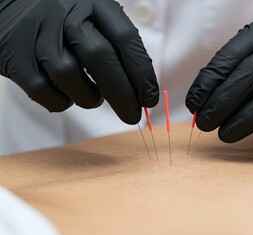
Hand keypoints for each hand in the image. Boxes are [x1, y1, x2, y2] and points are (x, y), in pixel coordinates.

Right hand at [0, 0, 158, 123]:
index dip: (141, 72)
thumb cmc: (68, 23)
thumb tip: (142, 92)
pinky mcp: (14, 54)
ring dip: (88, 97)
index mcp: (94, 4)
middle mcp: (65, 13)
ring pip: (69, 75)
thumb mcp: (96, 21)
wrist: (17, 8)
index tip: (149, 99)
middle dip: (122, 94)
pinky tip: (68, 95)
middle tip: (132, 116)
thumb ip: (118, 49)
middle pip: (100, 58)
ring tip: (94, 99)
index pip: (125, 38)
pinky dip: (61, 101)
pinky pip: (42, 89)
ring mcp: (37, 33)